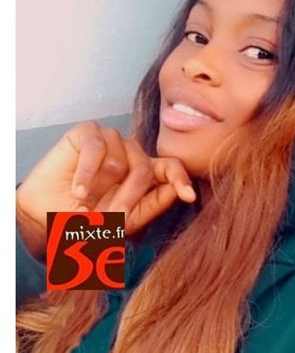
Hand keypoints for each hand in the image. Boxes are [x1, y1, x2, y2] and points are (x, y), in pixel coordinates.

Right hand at [16, 120, 196, 258]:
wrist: (47, 214)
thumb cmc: (88, 217)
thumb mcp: (122, 219)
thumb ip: (151, 205)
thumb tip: (179, 191)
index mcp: (145, 172)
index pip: (171, 168)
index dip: (181, 179)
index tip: (189, 196)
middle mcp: (131, 153)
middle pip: (144, 169)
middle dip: (128, 198)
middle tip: (113, 219)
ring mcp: (111, 140)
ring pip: (119, 160)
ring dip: (100, 189)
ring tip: (84, 204)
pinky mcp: (88, 132)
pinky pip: (96, 147)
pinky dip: (87, 173)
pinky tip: (78, 190)